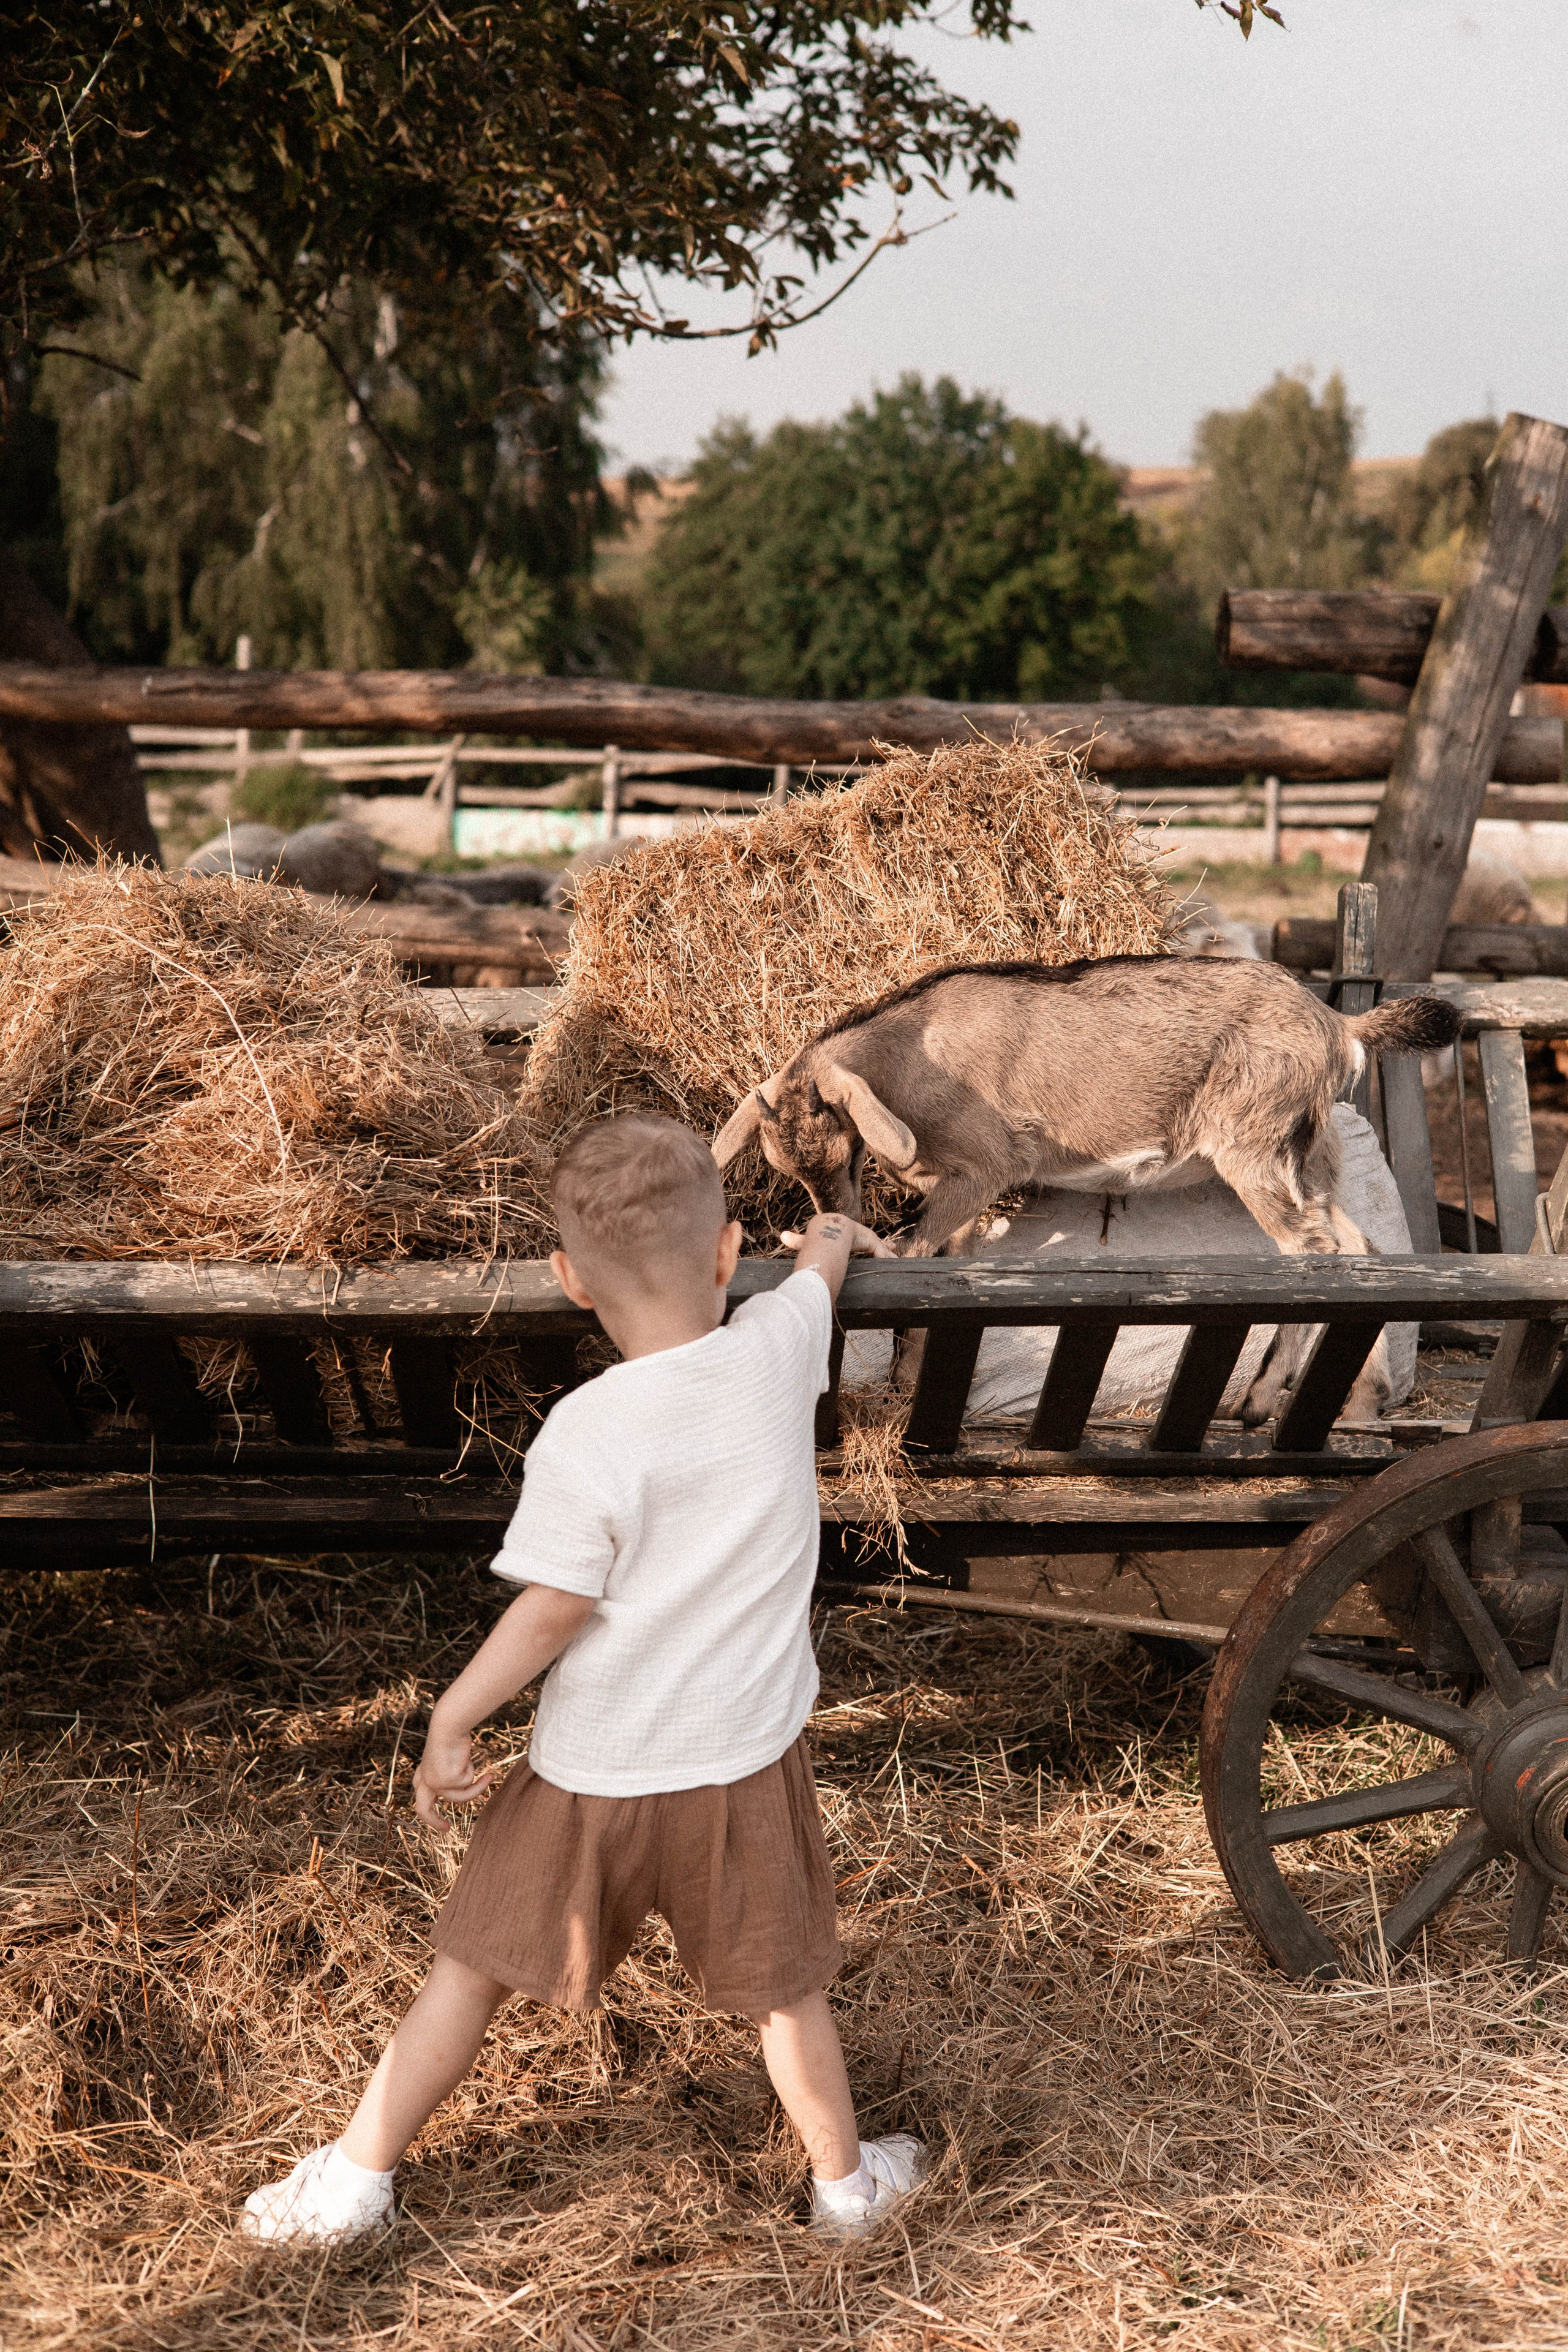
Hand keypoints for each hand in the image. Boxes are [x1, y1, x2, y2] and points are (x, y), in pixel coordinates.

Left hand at [413, 1718, 493, 1833]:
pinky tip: (466, 1758)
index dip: (430, 1814)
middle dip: (434, 1821)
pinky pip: (468, 1784)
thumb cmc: (453, 1736)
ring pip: (460, 1798)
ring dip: (476, 1789)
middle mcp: (425, 1781)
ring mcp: (435, 1783)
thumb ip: (452, 1775)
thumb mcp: (451, 1759)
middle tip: (446, 1829)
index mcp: (423, 1775)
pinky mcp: (447, 1782)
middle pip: (423, 1810)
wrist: (449, 1726)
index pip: (422, 1799)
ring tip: (489, 1777)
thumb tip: (464, 1787)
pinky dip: (473, 1773)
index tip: (446, 1825)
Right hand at [781, 1217, 894, 1257]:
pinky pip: (881, 1252)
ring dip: (888, 1254)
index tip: (871, 1243)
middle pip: (872, 1240)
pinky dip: (887, 1258)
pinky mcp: (870, 1241)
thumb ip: (797, 1241)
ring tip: (898, 1259)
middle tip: (894, 1247)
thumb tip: (781, 1236)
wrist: (824, 1231)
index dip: (866, 1241)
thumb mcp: (806, 1241)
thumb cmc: (814, 1237)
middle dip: (883, 1244)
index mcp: (845, 1234)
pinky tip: (895, 1264)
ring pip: (879, 1247)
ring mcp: (864, 1236)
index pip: (857, 1237)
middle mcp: (856, 1233)